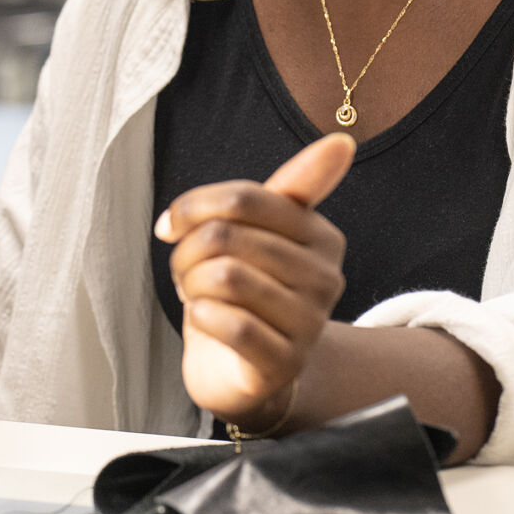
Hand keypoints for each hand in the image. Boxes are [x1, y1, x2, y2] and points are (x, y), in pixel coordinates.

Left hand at [157, 134, 353, 430]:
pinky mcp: (284, 363)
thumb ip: (292, 186)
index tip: (171, 223)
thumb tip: (342, 141)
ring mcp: (309, 324)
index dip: (194, 206)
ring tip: (196, 294)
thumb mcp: (260, 234)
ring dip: (191, 285)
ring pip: (224, 278)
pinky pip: (229, 323)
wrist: (246, 372)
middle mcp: (326, 279)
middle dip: (186, 252)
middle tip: (185, 270)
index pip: (246, 199)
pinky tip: (206, 321)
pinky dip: (200, 318)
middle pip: (226, 237)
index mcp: (322, 237)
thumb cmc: (245, 293)